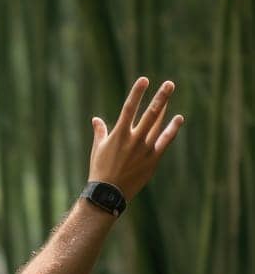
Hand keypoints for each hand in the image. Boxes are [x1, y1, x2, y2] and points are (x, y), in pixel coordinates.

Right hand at [89, 77, 183, 199]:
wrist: (109, 194)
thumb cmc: (100, 170)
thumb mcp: (97, 149)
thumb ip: (100, 132)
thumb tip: (96, 119)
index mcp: (118, 134)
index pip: (129, 108)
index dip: (137, 93)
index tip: (144, 80)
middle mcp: (134, 139)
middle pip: (150, 113)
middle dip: (161, 97)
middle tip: (169, 84)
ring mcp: (145, 149)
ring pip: (158, 124)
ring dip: (165, 109)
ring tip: (170, 95)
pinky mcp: (153, 159)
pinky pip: (165, 141)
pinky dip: (172, 130)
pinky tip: (177, 119)